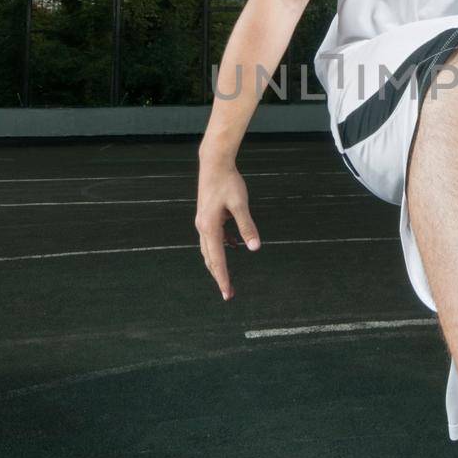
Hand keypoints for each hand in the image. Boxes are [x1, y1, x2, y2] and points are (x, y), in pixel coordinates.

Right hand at [194, 155, 260, 299]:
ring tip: (228, 278)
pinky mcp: (207, 217)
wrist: (214, 163)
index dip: (223, 277)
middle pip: (210, 259)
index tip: (227, 293)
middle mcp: (203, 228)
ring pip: (209, 250)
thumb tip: (255, 248)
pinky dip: (221, 247)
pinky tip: (234, 245)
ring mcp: (203, 222)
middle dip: (219, 276)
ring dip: (218, 264)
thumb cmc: (228, 182)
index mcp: (210, 227)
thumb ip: (247, 226)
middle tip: (228, 294)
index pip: (218, 259)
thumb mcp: (240, 204)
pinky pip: (213, 239)